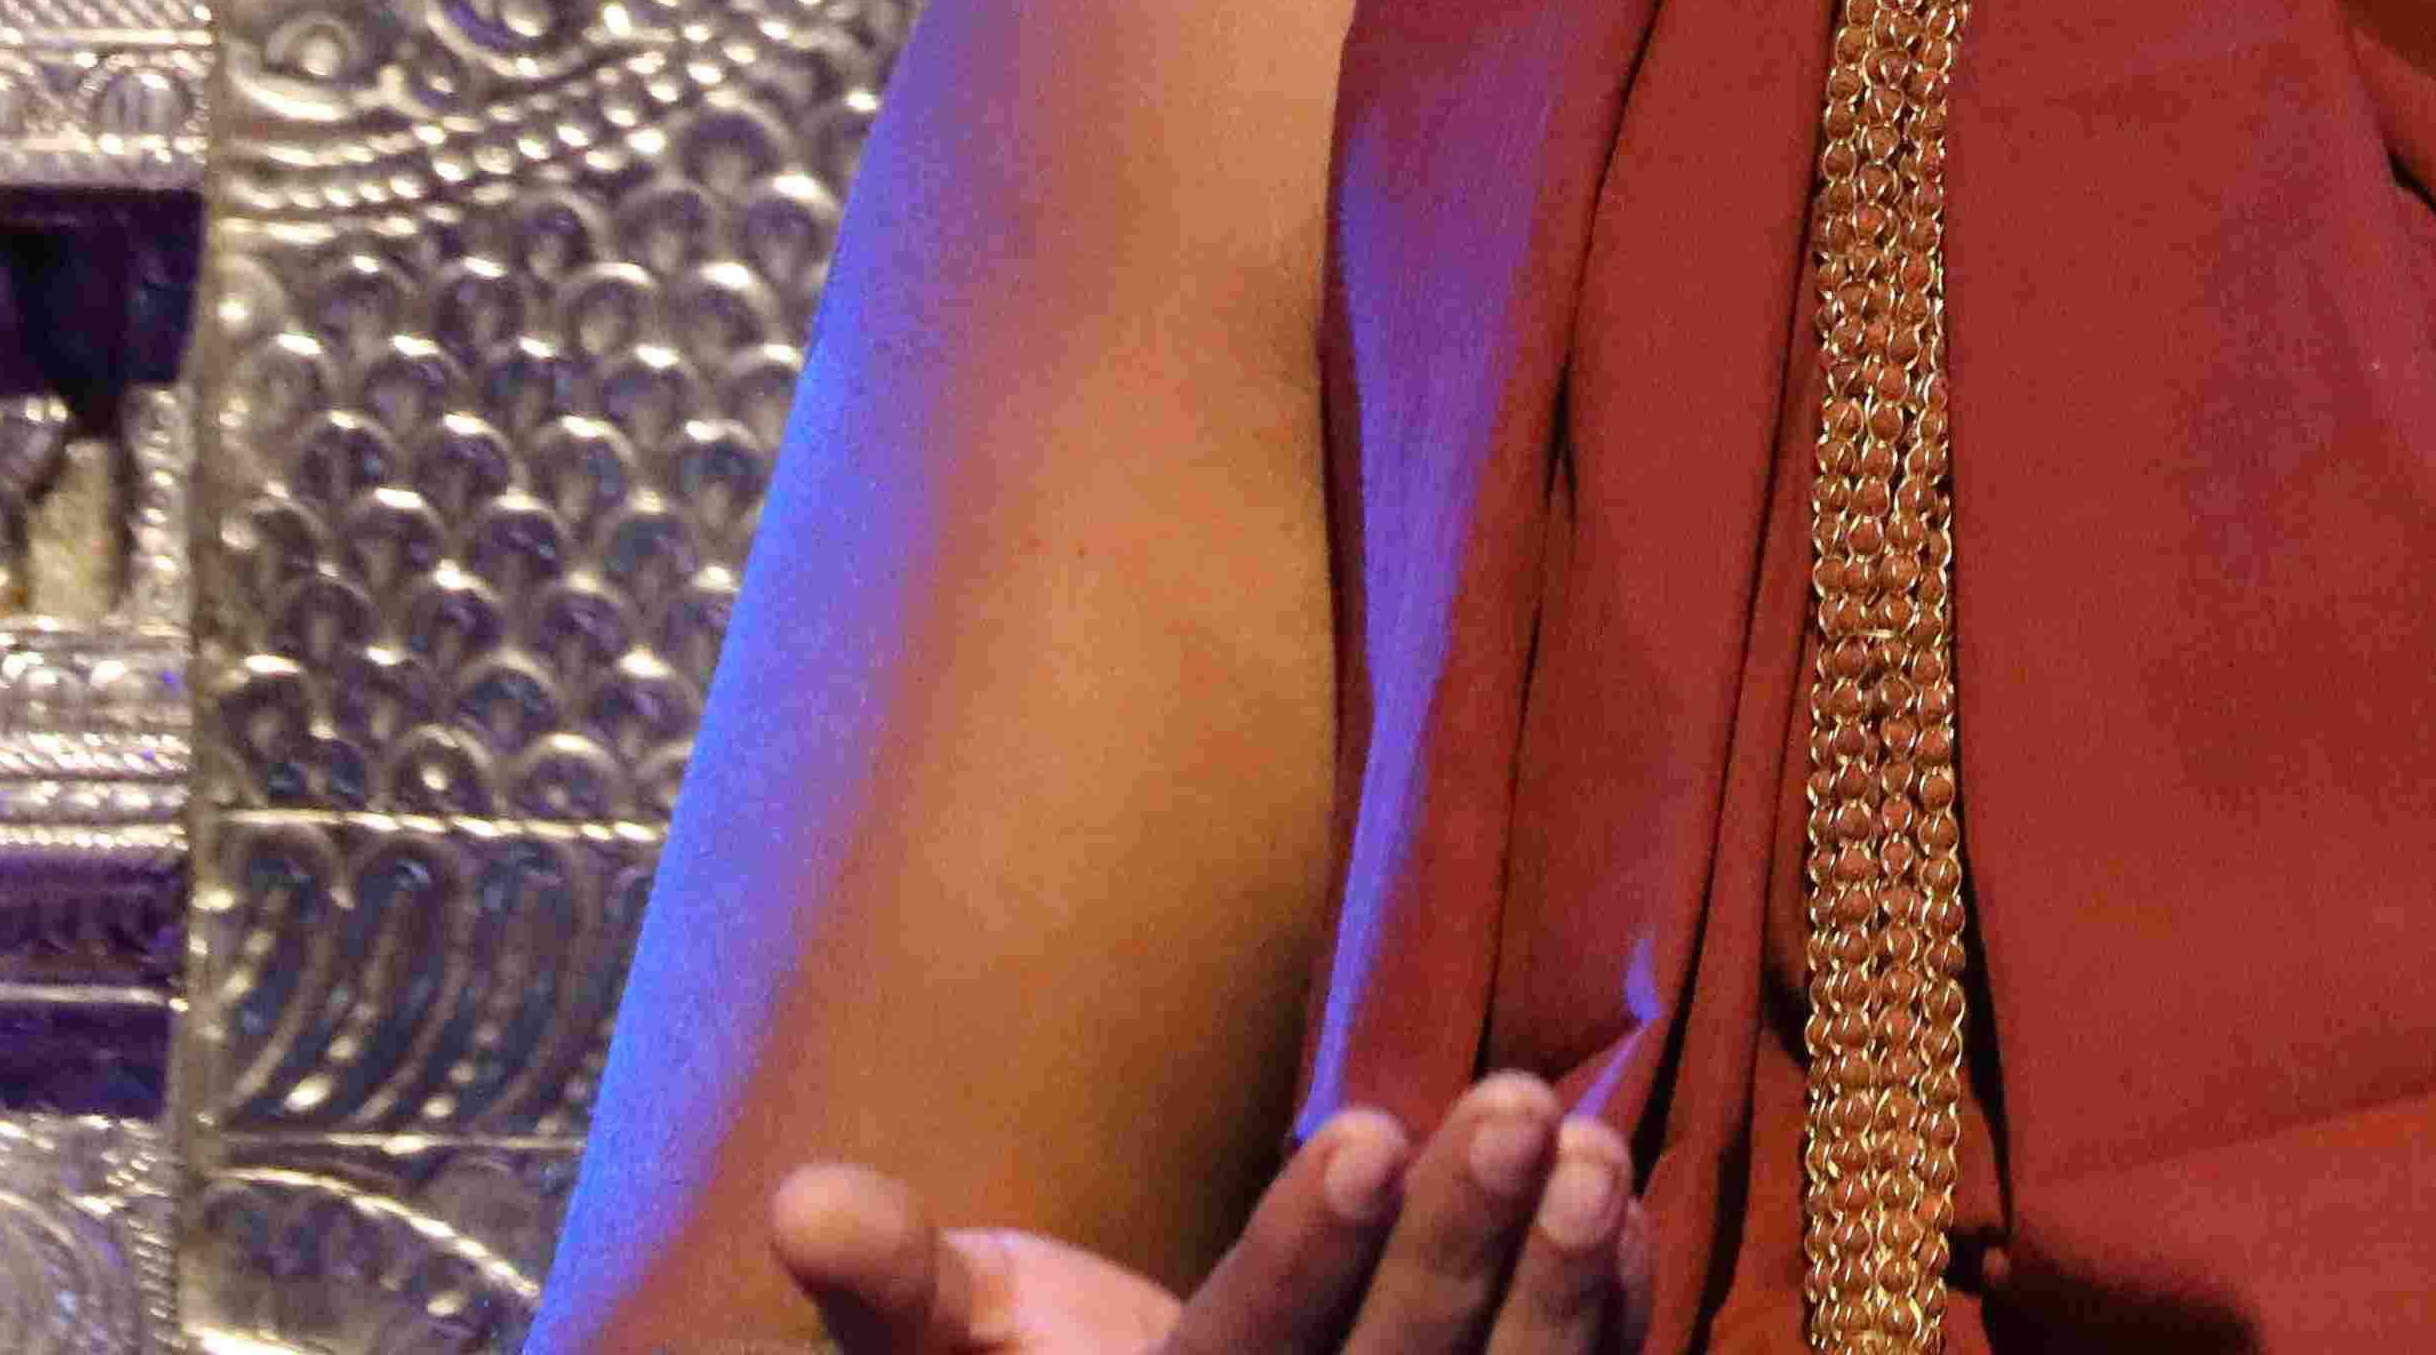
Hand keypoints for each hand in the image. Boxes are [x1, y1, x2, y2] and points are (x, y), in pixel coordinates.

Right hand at [768, 1078, 1642, 1354]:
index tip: (1360, 1126)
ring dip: (1560, 1292)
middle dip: (1453, 1247)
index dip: (1303, 1257)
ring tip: (1596, 1152)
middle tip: (1513, 1104)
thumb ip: (900, 1287)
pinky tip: (1633, 1223)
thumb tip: (802, 1200)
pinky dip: (1611, 1331)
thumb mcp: (966, 1341)